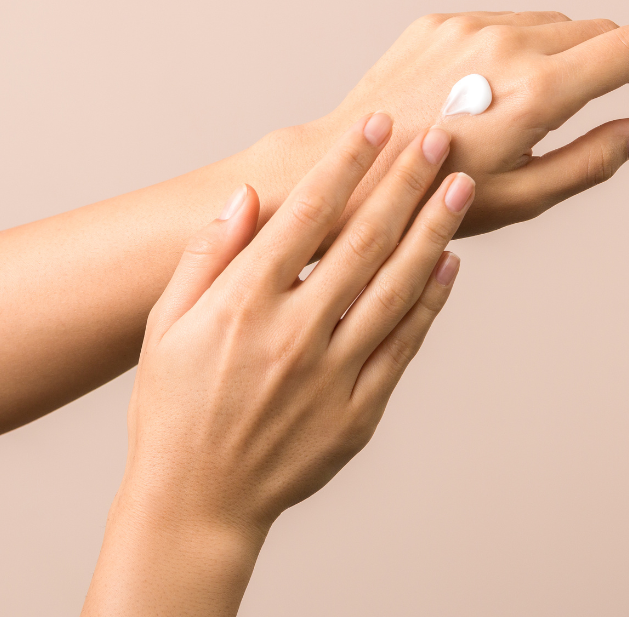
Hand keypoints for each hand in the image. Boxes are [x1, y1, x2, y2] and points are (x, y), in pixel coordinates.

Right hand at [83, 113, 468, 615]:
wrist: (197, 502)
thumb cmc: (174, 409)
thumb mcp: (167, 326)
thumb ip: (208, 257)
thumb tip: (247, 197)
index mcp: (242, 305)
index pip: (306, 215)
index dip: (346, 163)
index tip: (376, 125)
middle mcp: (293, 333)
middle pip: (365, 241)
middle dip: (407, 181)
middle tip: (442, 138)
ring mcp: (332, 374)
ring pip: (397, 287)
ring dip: (434, 230)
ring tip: (461, 185)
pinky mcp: (359, 411)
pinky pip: (405, 345)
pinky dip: (431, 301)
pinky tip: (452, 262)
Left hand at [251, 12, 628, 236]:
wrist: (345, 171)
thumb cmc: (429, 199)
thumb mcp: (522, 198)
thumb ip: (593, 159)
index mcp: (533, 92)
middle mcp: (503, 45)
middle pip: (599, 32)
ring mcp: (468, 27)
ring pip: (555, 23)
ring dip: (583, 48)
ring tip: (582, 92)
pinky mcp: (438, 22)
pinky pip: (508, 21)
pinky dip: (532, 43)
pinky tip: (521, 81)